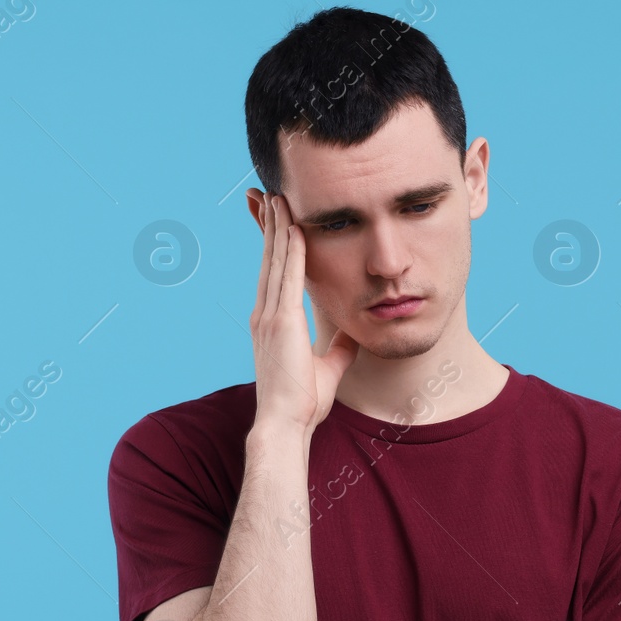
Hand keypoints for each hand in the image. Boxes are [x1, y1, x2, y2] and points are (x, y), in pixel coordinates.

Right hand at [247, 191, 357, 435]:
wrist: (284, 424)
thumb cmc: (302, 404)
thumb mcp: (327, 369)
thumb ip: (339, 349)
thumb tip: (354, 334)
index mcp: (273, 323)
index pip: (275, 274)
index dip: (276, 246)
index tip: (280, 221)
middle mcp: (266, 314)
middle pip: (270, 260)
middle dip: (272, 226)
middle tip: (273, 196)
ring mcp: (270, 316)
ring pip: (276, 261)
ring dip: (279, 228)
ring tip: (280, 199)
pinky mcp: (281, 322)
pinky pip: (288, 277)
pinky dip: (292, 251)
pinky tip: (296, 228)